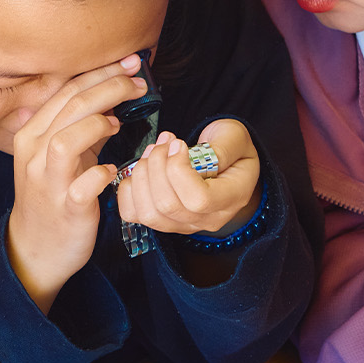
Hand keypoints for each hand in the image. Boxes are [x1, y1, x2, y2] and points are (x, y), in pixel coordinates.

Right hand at [7, 55, 145, 312]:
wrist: (36, 247)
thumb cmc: (53, 195)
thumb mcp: (61, 155)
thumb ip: (81, 125)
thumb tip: (112, 96)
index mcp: (32, 133)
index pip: (66, 91)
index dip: (100, 73)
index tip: (130, 64)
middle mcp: (34, 153)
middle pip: (70, 108)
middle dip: (109, 88)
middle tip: (138, 84)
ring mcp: (48, 182)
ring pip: (65, 141)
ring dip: (97, 125)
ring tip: (119, 123)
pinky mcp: (66, 208)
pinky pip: (83, 186)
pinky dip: (101, 174)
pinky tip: (113, 170)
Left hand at [114, 119, 261, 237]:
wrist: (227, 162)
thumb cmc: (231, 148)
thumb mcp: (235, 137)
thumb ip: (220, 147)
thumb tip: (186, 155)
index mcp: (230, 199)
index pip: (198, 200)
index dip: (178, 170)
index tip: (178, 144)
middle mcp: (206, 219)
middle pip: (167, 205)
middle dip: (156, 165)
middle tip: (164, 142)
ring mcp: (182, 225)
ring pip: (148, 213)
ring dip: (141, 175)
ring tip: (153, 151)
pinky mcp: (161, 221)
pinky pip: (133, 214)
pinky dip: (128, 189)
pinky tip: (141, 169)